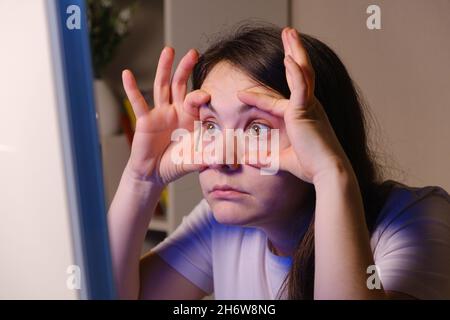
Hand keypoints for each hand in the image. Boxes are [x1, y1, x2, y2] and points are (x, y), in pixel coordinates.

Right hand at [123, 47, 209, 185]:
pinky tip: (126, 74)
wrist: (154, 174)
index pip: (196, 101)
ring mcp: (160, 113)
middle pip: (180, 85)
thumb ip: (206, 157)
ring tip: (168, 50)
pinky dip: (131, 88)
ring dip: (164, 68)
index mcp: (190, 119)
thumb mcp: (193, 160)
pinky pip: (138, 102)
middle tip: (193, 52)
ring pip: (162, 86)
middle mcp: (176, 112)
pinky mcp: (145, 120)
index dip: (200, 97)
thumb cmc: (175, 164)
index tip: (207, 95)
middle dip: (186, 69)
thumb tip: (221, 158)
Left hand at [237, 27, 351, 183]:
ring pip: (301, 71)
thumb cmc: (310, 166)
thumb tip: (247, 159)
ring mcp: (308, 105)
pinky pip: (301, 86)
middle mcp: (307, 106)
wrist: (327, 171)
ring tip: (288, 32)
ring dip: (294, 50)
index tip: (241, 93)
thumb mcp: (280, 159)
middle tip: (287, 33)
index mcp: (301, 115)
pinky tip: (288, 57)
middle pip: (298, 72)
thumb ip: (264, 157)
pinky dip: (295, 71)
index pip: (274, 101)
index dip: (258, 96)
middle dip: (292, 52)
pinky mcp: (306, 110)